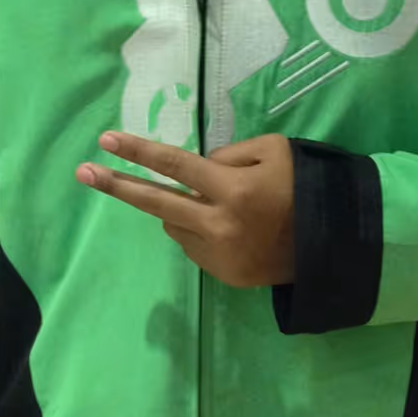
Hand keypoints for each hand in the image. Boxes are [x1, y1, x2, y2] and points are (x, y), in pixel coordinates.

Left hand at [76, 131, 294, 288]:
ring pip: (175, 225)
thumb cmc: (305, 189)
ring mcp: (219, 255)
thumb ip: (229, 155)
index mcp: (234, 190)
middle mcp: (219, 224)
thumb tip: (195, 170)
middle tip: (83, 173)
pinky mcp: (224, 275)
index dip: (140, 151)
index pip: (176, 166)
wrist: (334, 245)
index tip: (107, 141)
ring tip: (218, 204)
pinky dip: (200, 231)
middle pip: (157, 202)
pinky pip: (194, 246)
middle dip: (117, 186)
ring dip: (182, 210)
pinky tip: (230, 228)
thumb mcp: (274, 152)